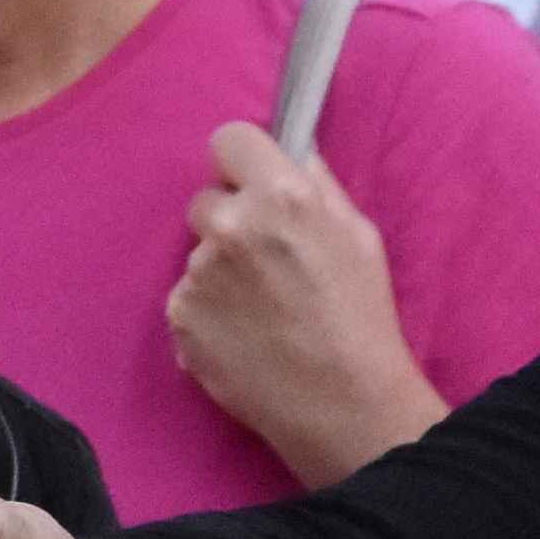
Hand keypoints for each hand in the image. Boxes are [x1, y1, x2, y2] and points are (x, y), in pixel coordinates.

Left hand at [165, 122, 440, 486]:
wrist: (340, 399)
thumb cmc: (359, 314)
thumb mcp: (357, 233)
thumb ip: (315, 184)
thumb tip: (289, 148)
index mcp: (280, 195)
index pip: (228, 139)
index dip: (241, 162)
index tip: (251, 183)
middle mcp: (230, 226)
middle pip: (205, 198)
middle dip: (228, 219)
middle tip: (264, 259)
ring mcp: (198, 273)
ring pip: (197, 254)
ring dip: (219, 271)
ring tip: (262, 309)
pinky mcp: (180, 316)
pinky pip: (187, 297)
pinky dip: (208, 312)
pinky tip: (244, 335)